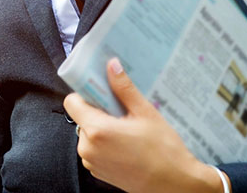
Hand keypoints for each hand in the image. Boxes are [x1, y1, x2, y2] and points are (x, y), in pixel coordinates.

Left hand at [63, 58, 226, 192]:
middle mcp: (88, 148)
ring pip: (88, 133)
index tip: (101, 90)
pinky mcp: (98, 172)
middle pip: (81, 117)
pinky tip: (127, 143)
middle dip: (99, 110)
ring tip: (128, 128)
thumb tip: (112, 66)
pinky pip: (94, 149)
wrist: (174, 184)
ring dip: (103, 127)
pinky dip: (106, 143)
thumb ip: (124, 88)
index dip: (85, 93)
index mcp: (97, 130)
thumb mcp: (145, 113)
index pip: (72, 102)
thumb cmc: (164, 151)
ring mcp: (92, 163)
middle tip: (122, 110)